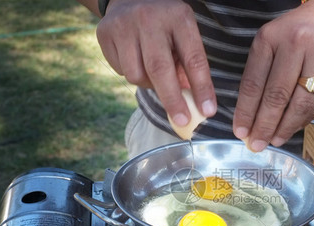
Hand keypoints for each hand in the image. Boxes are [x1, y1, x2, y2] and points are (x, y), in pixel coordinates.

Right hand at [96, 0, 216, 126]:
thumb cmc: (166, 24)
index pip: (193, 59)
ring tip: (154, 72)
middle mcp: (149, 18)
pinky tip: (136, 59)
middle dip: (173, 100)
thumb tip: (192, 102)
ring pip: (137, 75)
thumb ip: (188, 64)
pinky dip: (132, 74)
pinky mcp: (105, 33)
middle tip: (183, 120)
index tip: (208, 111)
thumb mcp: (184, 34)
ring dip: (149, 85)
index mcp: (178, 17)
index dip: (202, 88)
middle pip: (160, 70)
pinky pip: (121, 71)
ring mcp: (124, 25)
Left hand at [232, 0, 313, 151]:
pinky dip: (305, 119)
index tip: (240, 131)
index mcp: (270, 37)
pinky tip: (293, 128)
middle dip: (264, 125)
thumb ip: (260, 73)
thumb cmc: (300, 31)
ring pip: (301, 103)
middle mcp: (296, 43)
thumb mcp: (272, 41)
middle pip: (277, 95)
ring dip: (286, 127)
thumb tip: (251, 116)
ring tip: (275, 140)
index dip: (246, 112)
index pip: (253, 82)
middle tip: (257, 144)